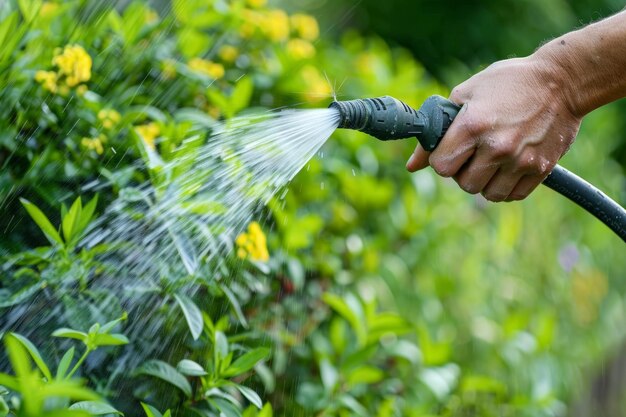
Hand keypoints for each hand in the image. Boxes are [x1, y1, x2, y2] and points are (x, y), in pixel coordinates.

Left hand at [406, 55, 581, 201]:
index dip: (442, 159)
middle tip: (474, 152)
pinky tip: (508, 167)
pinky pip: (512, 196)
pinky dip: (506, 187)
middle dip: (463, 171)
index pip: (441, 167)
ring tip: (492, 159)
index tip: (451, 149)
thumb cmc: (508, 82)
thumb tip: (411, 166)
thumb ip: (436, 129)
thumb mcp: (466, 94)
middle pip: (463, 184)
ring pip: (487, 194)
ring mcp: (520, 160)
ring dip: (484, 181)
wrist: (562, 81)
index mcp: (473, 125)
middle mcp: (497, 147)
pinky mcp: (540, 169)